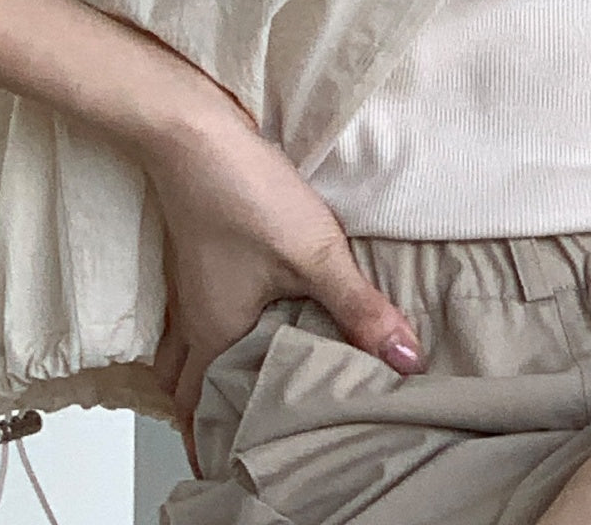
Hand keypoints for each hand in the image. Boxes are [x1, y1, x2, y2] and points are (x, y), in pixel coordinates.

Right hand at [142, 90, 426, 478]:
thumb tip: (405, 359)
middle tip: (245, 430)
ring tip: (245, 384)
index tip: (246, 461)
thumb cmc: (242, 191)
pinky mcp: (196, 255)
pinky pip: (193, 315)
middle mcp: (193, 319)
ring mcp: (188, 286)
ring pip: (185, 352)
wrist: (192, 129)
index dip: (220, 442)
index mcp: (215, 336)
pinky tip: (244, 316)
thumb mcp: (314, 254)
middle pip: (187, 388)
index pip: (203, 413)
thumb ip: (359, 309)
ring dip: (207, 374)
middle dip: (210, 416)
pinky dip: (209, 333)